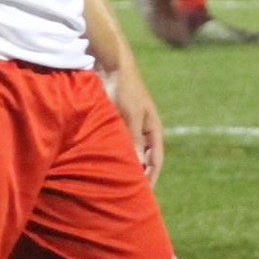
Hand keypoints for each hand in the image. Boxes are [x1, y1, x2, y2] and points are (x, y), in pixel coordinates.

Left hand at [103, 65, 165, 185]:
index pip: (156, 160)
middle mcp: (143, 129)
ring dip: (125, 164)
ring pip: (130, 151)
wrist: (111, 64)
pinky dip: (114, 152)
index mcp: (153, 128)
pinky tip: (103, 163)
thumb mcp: (130, 116)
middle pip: (144, 158)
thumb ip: (134, 140)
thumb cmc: (124, 89)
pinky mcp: (116, 120)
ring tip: (116, 182)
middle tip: (130, 193)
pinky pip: (117, 142)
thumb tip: (138, 164)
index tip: (144, 194)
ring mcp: (130, 124)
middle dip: (139, 174)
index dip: (151, 177)